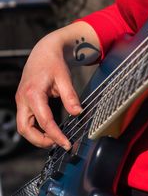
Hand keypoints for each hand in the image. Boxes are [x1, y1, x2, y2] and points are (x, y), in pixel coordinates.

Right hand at [16, 29, 81, 149]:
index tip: (66, 144)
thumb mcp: (64, 78)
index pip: (44, 121)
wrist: (44, 51)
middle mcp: (23, 99)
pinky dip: (36, 128)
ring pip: (23, 126)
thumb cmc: (53, 62)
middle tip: (58, 144)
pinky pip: (26, 120)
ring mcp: (21, 100)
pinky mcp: (24, 101)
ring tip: (54, 139)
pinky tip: (49, 130)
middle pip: (25, 129)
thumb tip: (77, 113)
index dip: (56, 135)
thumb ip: (70, 96)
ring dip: (37, 136)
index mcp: (33, 93)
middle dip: (40, 141)